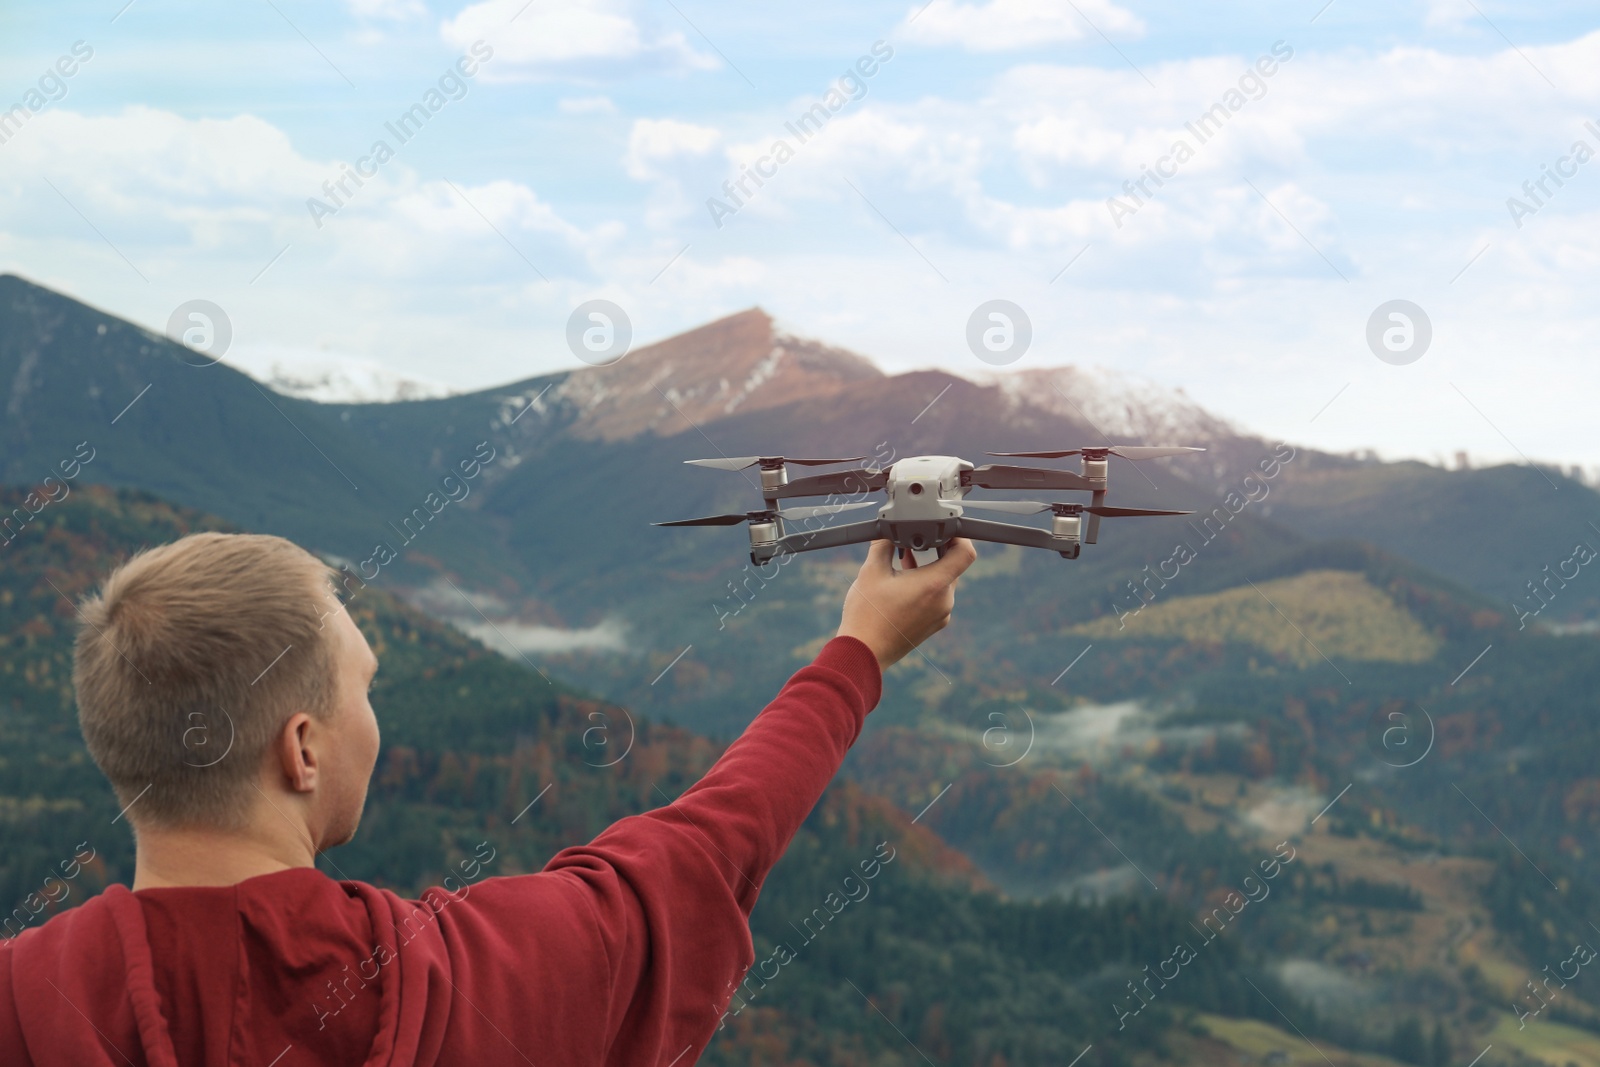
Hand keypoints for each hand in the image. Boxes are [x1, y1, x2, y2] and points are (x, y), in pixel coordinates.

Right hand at [835, 538, 977, 670]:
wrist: (863, 653)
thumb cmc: (867, 615)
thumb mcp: (871, 571)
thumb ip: (883, 545)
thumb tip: (887, 531)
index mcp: (934, 585)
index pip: (965, 553)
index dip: (959, 536)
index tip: (943, 530)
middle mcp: (944, 601)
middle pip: (952, 566)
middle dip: (934, 551)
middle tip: (913, 542)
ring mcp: (941, 615)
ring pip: (942, 582)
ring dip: (927, 569)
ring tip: (903, 561)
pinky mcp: (933, 625)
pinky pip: (936, 598)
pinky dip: (924, 586)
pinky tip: (902, 583)